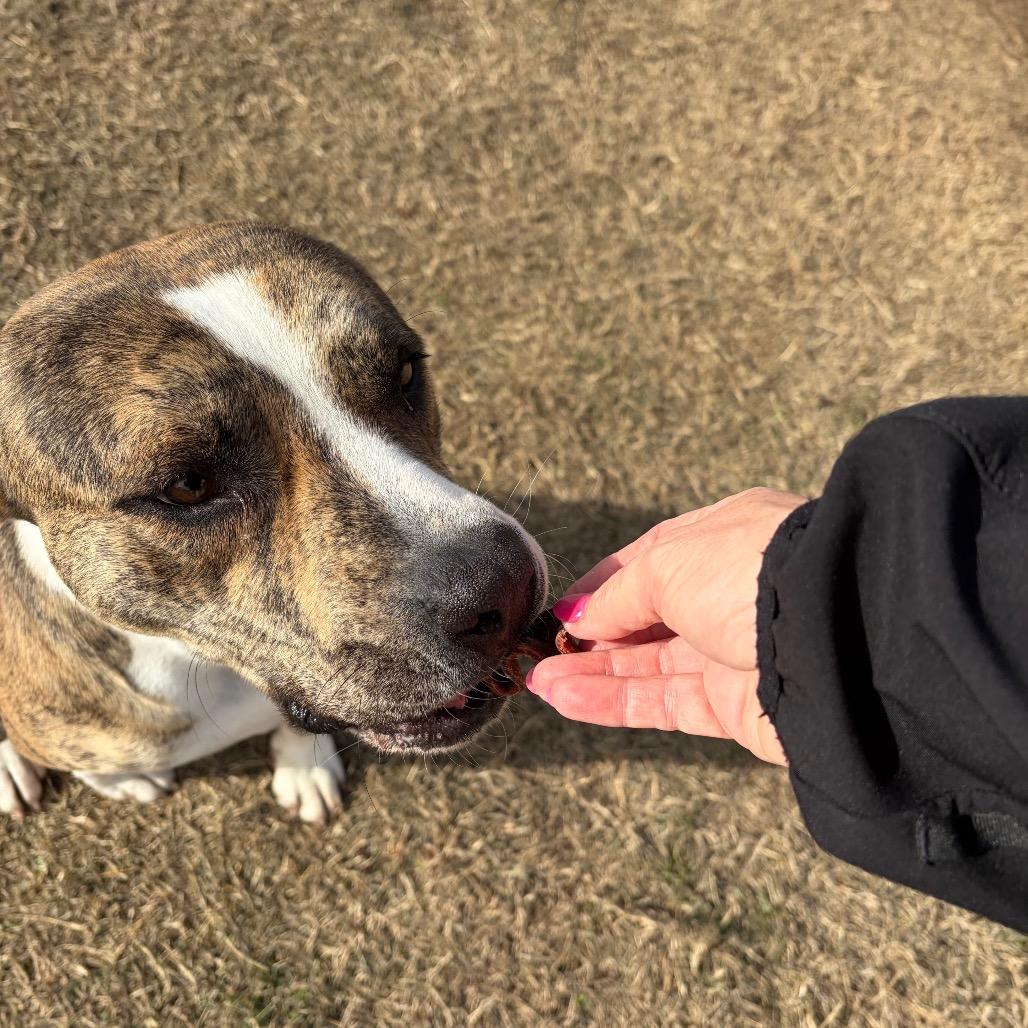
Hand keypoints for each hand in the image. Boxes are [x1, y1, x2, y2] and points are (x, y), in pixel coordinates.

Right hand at [527, 488, 803, 763]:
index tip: (561, 608)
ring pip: (648, 666)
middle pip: (646, 619)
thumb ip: (617, 594)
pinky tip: (565, 697)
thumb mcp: (668, 563)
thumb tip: (578, 614)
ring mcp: (735, 652)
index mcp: (725, 538)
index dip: (603, 586)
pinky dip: (613, 702)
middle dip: (591, 635)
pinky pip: (663, 703)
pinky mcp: (738, 707)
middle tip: (541, 651)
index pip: (650, 562)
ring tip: (537, 680)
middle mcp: (730, 593)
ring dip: (591, 672)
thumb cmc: (752, 572)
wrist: (838, 634)